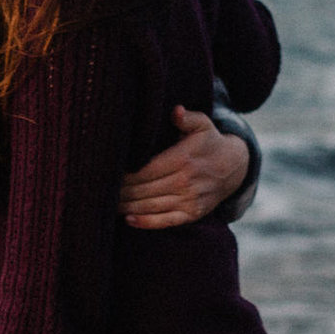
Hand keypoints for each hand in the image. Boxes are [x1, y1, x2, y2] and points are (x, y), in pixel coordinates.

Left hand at [119, 106, 249, 229]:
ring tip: (108, 203)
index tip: (108, 174)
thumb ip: (187, 118)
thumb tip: (176, 111)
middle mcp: (186, 182)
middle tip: (100, 190)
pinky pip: (166, 221)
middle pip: (144, 190)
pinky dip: (146, 222)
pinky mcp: (193, 213)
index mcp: (183, 159)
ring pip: (151, 206)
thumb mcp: (202, 125)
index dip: (125, 174)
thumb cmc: (209, 142)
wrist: (234, 166)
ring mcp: (190, 200)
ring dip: (127, 206)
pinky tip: (128, 219)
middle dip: (121, 191)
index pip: (145, 170)